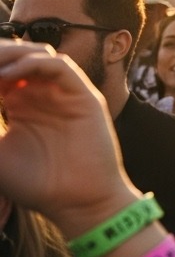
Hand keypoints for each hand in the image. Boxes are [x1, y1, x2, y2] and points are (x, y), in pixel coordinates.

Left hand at [0, 43, 136, 234]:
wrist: (76, 202)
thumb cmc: (36, 184)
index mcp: (19, 104)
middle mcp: (41, 93)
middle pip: (14, 58)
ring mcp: (62, 93)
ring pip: (36, 55)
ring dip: (9, 54)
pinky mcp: (83, 96)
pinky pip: (59, 66)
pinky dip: (34, 63)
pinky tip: (10, 73)